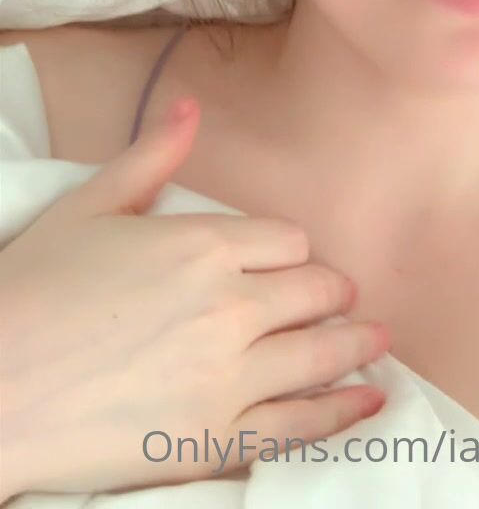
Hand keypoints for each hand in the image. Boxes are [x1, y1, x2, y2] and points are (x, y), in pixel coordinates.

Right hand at [0, 96, 389, 497]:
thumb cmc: (31, 291)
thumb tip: (189, 104)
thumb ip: (152, 157)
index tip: (291, 260)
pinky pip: (301, 422)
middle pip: (312, 291)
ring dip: (356, 343)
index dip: (292, 250)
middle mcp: (230, 306)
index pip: (285, 240)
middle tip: (346, 297)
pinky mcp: (218, 438)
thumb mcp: (90, 206)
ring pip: (320, 353)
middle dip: (332, 292)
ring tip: (378, 340)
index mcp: (202, 244)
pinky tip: (370, 399)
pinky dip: (343, 410)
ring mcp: (230, 376)